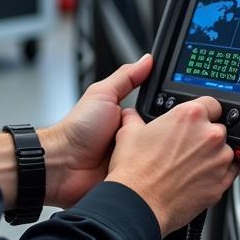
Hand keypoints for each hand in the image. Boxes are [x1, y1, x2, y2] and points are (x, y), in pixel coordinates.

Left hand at [42, 54, 152, 208]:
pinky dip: (149, 175)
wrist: (62, 165)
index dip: (166, 111)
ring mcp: (131, 161)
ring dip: (157, 156)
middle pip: (161, 136)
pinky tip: (150, 171)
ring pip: (157, 157)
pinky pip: (148, 178)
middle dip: (164, 135)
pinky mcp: (129, 180)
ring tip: (155, 152)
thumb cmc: (77, 129)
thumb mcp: (103, 94)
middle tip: (162, 133)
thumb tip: (147, 59)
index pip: (157, 112)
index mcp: (128, 119)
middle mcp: (131, 140)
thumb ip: (127, 77)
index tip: (177, 108)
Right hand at [106, 97, 239, 236]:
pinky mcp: (222, 183)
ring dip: (212, 156)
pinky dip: (218, 174)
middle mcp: (209, 135)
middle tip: (185, 148)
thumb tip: (131, 115)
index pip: (212, 103)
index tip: (197, 120)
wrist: (139, 204)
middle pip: (218, 128)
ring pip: (224, 151)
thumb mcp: (129, 133)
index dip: (203, 112)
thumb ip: (135, 119)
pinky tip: (199, 178)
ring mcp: (219, 160)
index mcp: (190, 116)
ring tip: (189, 166)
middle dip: (204, 136)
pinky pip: (229, 172)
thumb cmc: (135, 172)